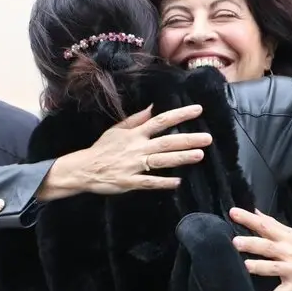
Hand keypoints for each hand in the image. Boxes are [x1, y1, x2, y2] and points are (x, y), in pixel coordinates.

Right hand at [38, 104, 212, 200]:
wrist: (84, 169)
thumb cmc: (102, 148)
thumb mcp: (117, 129)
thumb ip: (136, 119)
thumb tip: (152, 107)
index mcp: (135, 134)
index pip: (161, 121)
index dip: (180, 115)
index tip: (198, 110)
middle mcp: (137, 148)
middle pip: (166, 142)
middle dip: (188, 140)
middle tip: (207, 138)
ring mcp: (134, 165)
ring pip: (161, 161)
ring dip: (180, 158)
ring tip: (199, 155)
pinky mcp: (130, 182)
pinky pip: (149, 182)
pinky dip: (163, 182)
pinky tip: (178, 182)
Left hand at [230, 207, 291, 290]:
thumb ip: (272, 223)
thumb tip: (255, 211)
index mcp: (286, 237)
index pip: (265, 225)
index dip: (249, 219)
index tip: (233, 213)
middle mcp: (288, 252)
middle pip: (268, 247)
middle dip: (252, 244)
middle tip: (235, 241)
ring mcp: (291, 270)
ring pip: (273, 268)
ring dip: (259, 267)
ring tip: (245, 265)